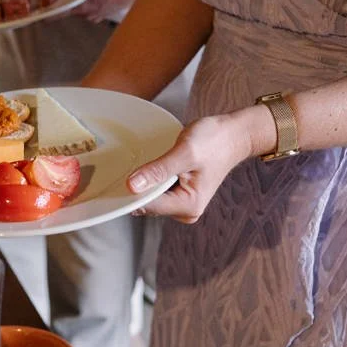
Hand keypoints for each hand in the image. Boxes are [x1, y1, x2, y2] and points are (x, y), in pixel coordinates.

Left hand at [127, 109, 269, 223]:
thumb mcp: (185, 152)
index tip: (113, 179)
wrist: (233, 135)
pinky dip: (150, 180)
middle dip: (135, 188)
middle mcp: (184, 211)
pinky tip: (148, 166)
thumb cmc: (214, 140)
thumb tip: (132, 186)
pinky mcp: (179, 195)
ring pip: (149, 198)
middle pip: (147, 204)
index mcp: (188, 206)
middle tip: (123, 166)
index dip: (129, 193)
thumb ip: (159, 170)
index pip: (148, 205)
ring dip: (142, 183)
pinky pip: (156, 191)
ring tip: (139, 163)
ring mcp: (182, 204)